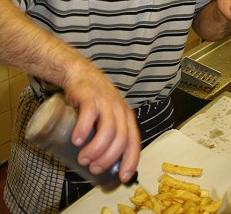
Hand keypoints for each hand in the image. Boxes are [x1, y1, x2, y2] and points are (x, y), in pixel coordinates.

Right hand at [63, 62, 140, 182]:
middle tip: (94, 168)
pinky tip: (77, 140)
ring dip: (96, 150)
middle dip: (108, 159)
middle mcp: (119, 109)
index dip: (131, 161)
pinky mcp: (90, 97)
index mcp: (126, 117)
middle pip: (120, 140)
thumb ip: (108, 133)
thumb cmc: (93, 100)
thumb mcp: (107, 115)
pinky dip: (84, 130)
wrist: (80, 74)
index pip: (134, 142)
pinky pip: (90, 115)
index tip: (122, 177)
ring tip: (84, 158)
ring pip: (107, 131)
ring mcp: (106, 102)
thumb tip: (101, 165)